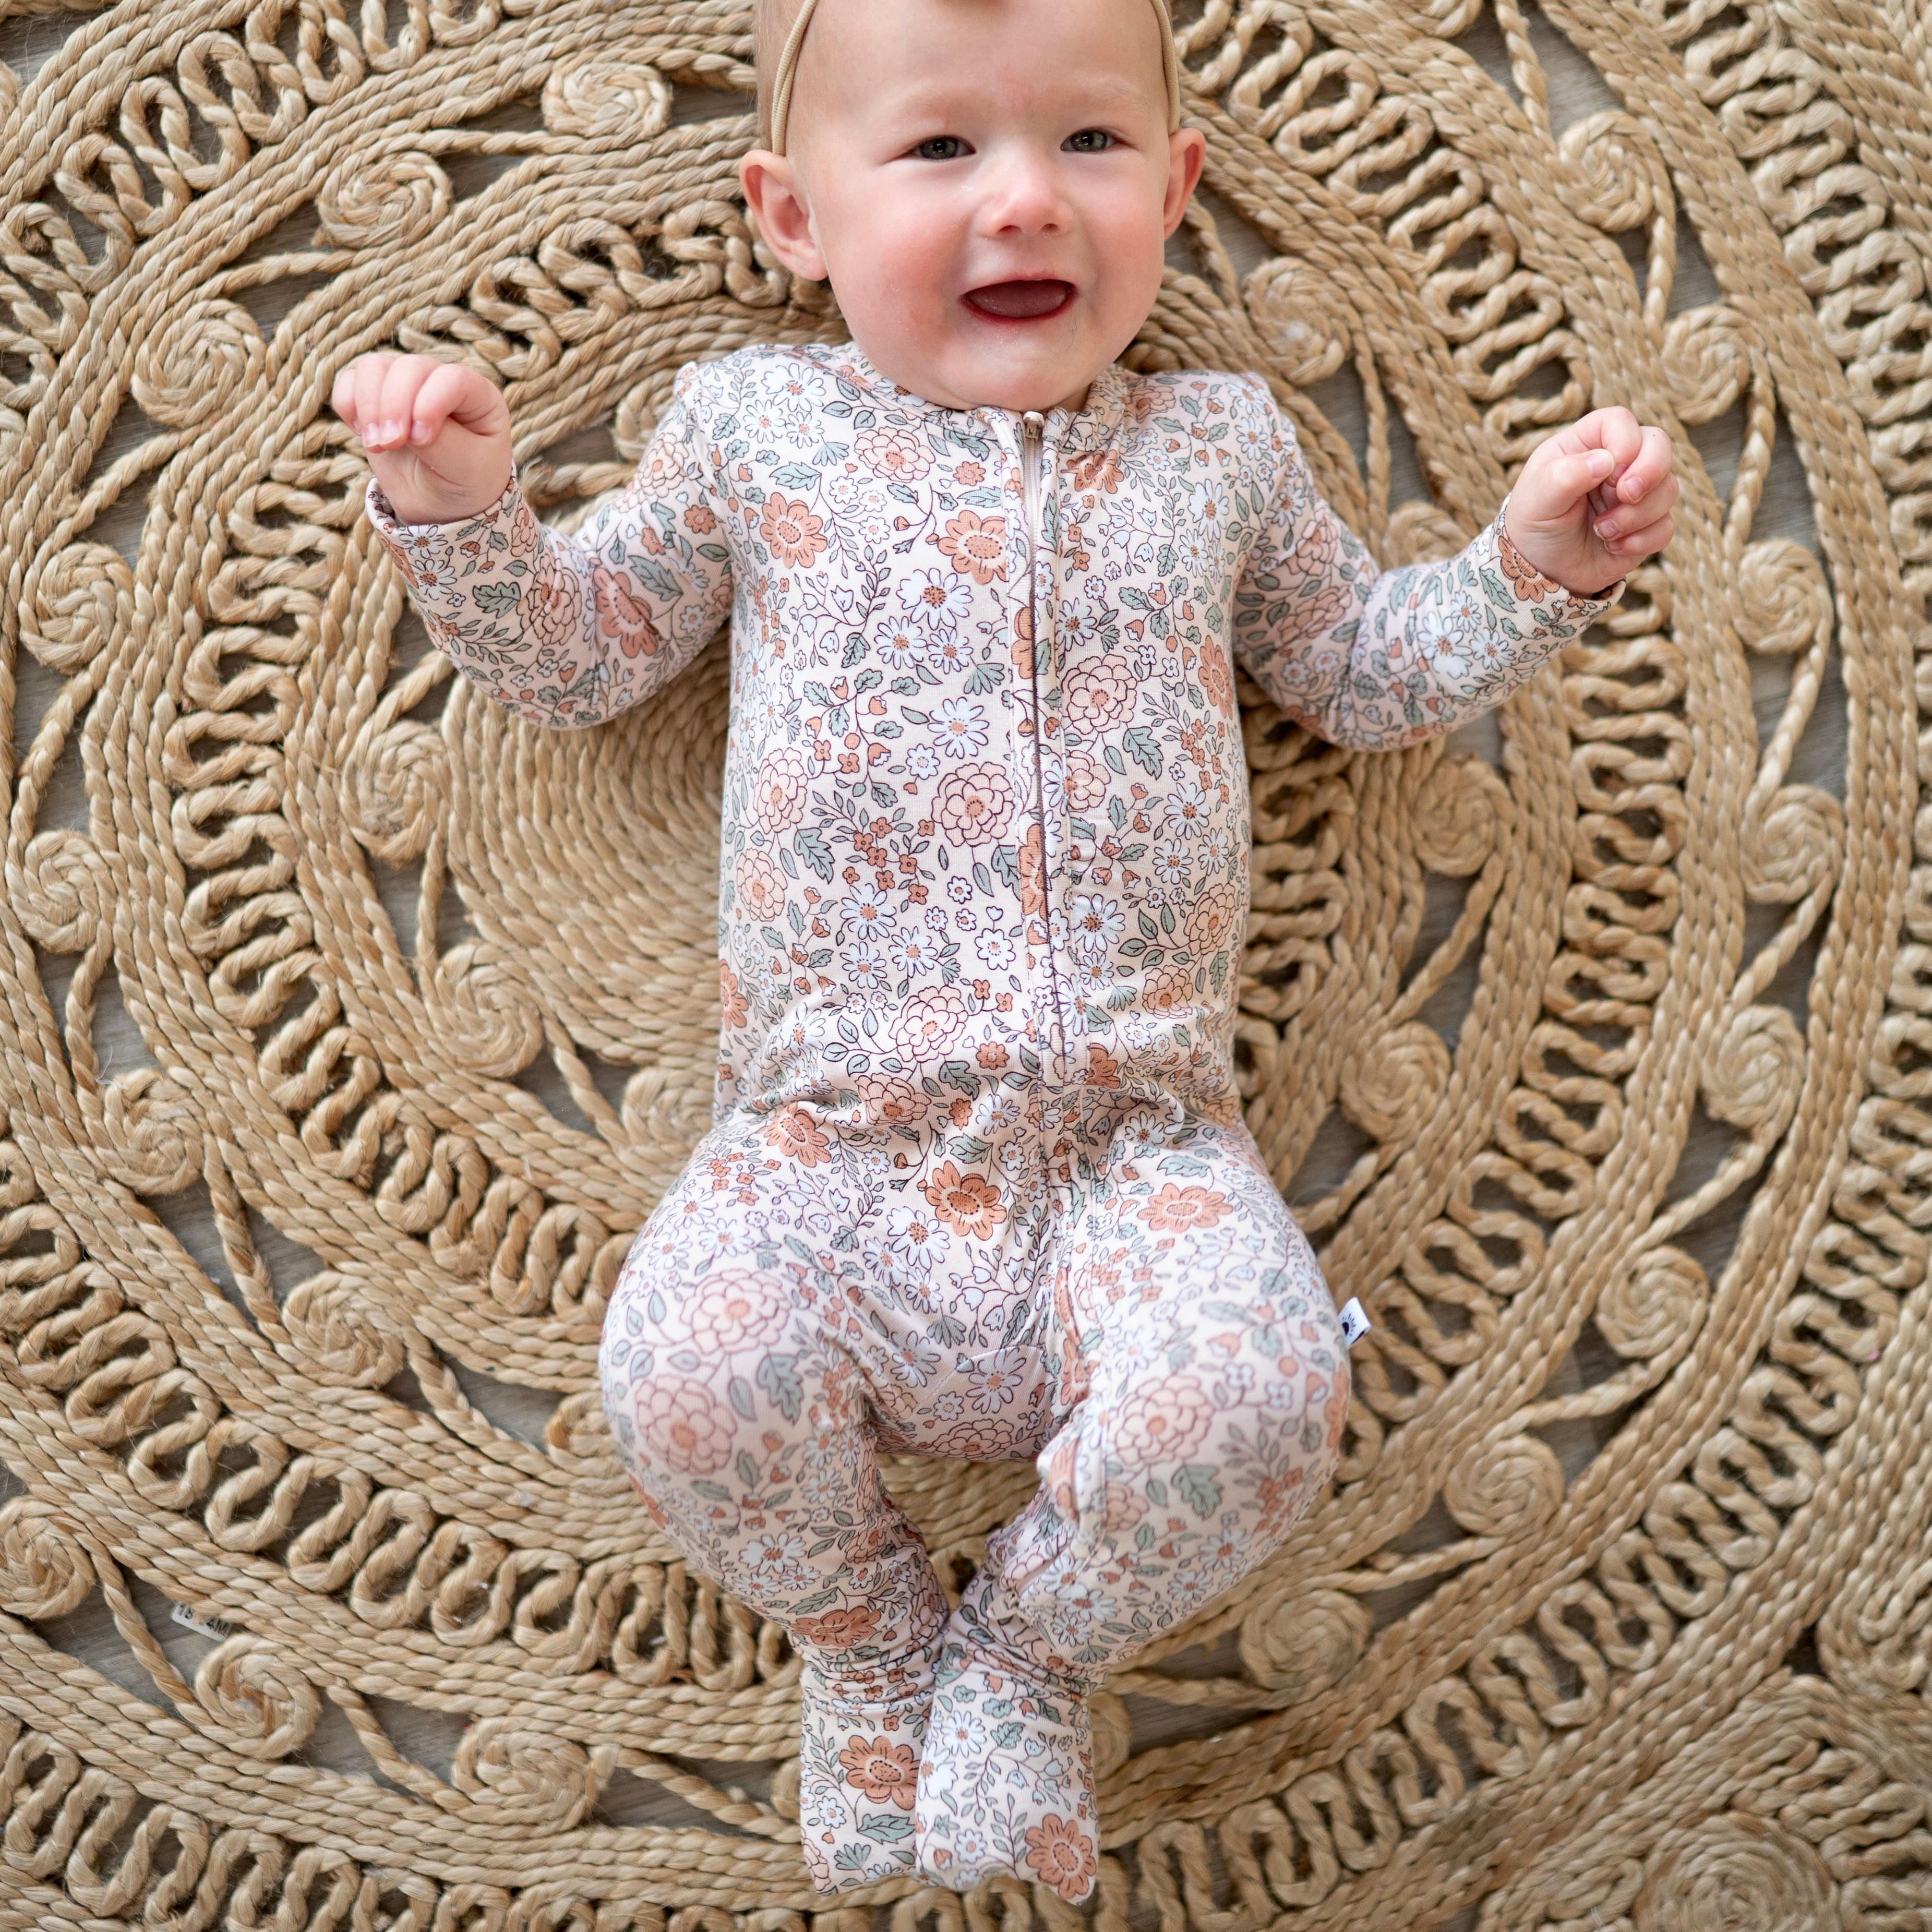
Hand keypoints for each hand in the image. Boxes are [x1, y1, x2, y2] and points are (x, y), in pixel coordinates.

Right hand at [331, 353, 512, 526]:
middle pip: (409, 367)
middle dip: (393, 406)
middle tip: (390, 445)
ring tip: (376, 445)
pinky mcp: (375, 397)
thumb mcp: (467, 470)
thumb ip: (442, 442)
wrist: (441, 504)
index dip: (430, 404)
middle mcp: (440, 381)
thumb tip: (408, 427)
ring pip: (375, 367)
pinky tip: (362, 434)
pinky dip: (347, 404)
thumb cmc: (465, 484)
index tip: (420, 441)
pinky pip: (349, 381)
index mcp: (478, 395)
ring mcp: (405, 386)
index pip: (452, 379)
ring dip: (367, 405)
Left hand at [1505, 406, 1677, 596]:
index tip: (1609, 473)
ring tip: (1600, 531)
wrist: (1540, 570)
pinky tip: (1613, 548)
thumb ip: (1565, 475)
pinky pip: (1666, 527)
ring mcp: (1636, 494)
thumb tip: (1606, 460)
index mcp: (1586, 444)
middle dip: (1650, 471)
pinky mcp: (1646, 526)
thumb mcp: (1536, 500)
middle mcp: (1617, 464)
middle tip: (1625, 496)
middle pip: (1659, 444)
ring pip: (1668, 489)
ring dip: (1636, 515)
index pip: (1620, 421)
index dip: (1625, 442)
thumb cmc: (1533, 525)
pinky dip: (1641, 541)